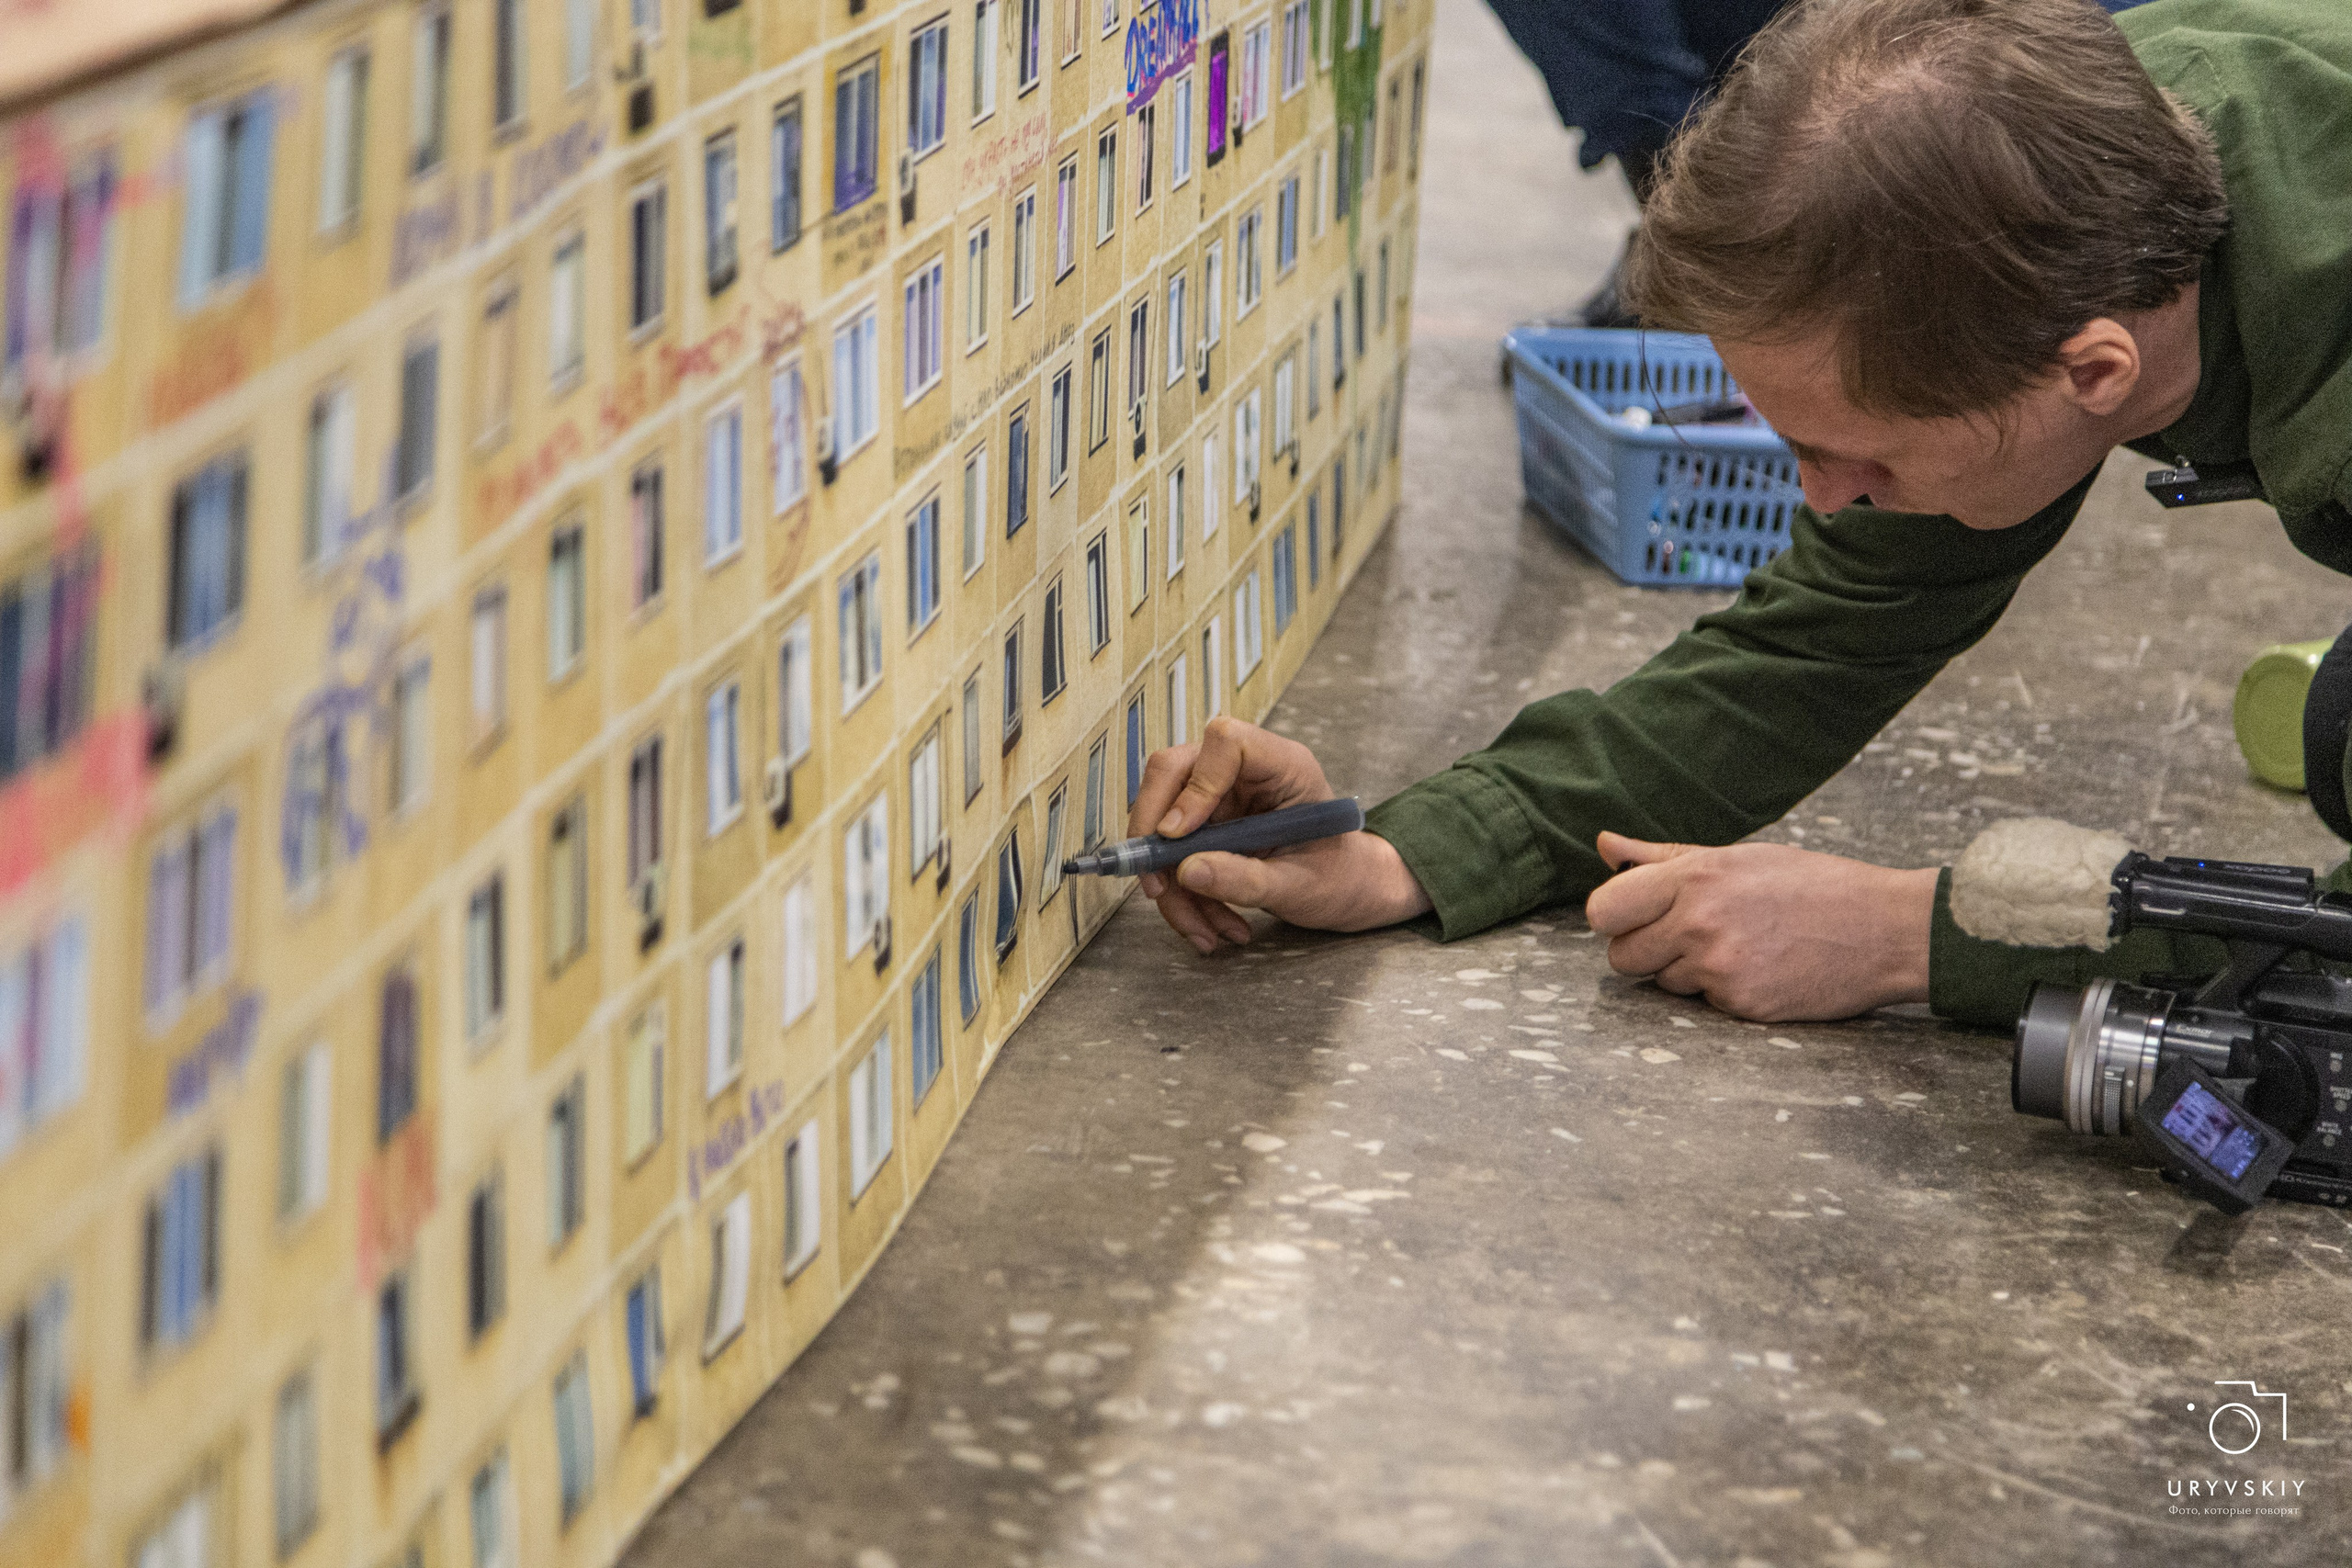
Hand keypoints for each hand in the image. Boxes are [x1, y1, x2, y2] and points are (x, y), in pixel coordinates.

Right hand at [1127, 716, 1433, 952]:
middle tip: (1157, 888)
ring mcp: (1222, 794)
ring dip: (1173, 884)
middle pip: (1173, 772)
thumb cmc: (1339, 879)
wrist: (1346, 891)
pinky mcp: (1208, 822)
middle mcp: (1246, 771)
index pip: (1226, 742)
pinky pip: (1173, 851)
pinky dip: (1183, 895)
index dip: (1195, 785)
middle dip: (1154, 835)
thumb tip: (1186, 873)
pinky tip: (1211, 927)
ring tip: (1205, 933)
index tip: (1177, 836)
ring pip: (1163, 820)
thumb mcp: (1300, 887)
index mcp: (1285, 766)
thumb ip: (1247, 878)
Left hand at [1583, 830, 1935, 1020]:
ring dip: (1686, 972)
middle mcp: (1699, 923)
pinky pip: (1703, 1004)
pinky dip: (1723, 992)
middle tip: (1687, 936)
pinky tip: (1761, 968)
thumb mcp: (1738, 858)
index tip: (1636, 915)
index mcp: (1695, 877)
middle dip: (1644, 950)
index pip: (1604, 909)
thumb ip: (1663, 858)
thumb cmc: (1811, 885)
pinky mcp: (1742, 1005)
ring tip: (1739, 946)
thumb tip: (1604, 844)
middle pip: (1622, 956)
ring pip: (1662, 983)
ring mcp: (1720, 968)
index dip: (1615, 916)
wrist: (1885, 929)